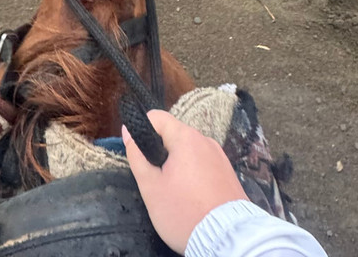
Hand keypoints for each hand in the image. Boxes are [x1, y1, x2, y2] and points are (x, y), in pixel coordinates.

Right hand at [123, 109, 248, 254]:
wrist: (227, 239)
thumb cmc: (184, 212)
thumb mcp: (151, 186)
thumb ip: (137, 155)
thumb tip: (128, 131)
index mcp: (187, 138)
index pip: (157, 117)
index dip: (141, 129)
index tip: (137, 151)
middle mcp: (206, 141)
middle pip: (174, 136)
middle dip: (160, 152)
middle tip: (154, 178)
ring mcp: (220, 157)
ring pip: (189, 152)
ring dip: (177, 165)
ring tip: (173, 192)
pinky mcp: (228, 173)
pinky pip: (204, 165)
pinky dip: (193, 175)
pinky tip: (191, 197)